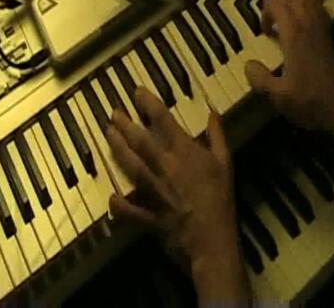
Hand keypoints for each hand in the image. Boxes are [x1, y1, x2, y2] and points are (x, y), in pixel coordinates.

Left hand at [105, 88, 248, 301]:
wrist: (215, 241)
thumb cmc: (222, 200)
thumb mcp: (226, 163)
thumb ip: (217, 135)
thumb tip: (212, 111)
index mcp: (185, 153)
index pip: (163, 121)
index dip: (147, 103)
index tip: (137, 92)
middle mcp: (165, 167)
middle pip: (139, 140)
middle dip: (124, 123)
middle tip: (113, 111)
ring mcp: (154, 191)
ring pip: (130, 166)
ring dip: (117, 149)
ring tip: (107, 134)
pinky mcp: (147, 214)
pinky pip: (128, 209)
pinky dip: (118, 205)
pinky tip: (110, 196)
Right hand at [244, 0, 333, 135]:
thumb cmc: (311, 101)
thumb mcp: (279, 95)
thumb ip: (260, 79)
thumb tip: (247, 63)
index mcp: (295, 38)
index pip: (281, 8)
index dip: (269, 6)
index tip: (259, 14)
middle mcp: (309, 32)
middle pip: (299, 2)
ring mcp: (322, 38)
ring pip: (310, 9)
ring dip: (298, 4)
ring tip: (284, 7)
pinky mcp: (329, 47)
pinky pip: (317, 21)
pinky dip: (308, 16)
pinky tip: (299, 28)